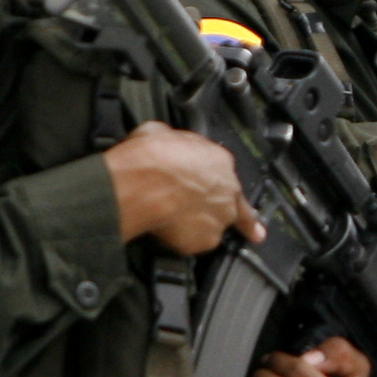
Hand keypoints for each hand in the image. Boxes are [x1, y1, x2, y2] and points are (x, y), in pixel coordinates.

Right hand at [107, 122, 256, 254]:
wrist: (144, 185)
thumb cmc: (151, 159)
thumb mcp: (159, 132)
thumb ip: (173, 142)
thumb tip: (164, 138)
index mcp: (220, 160)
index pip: (226, 173)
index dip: (215, 181)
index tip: (212, 187)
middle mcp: (228, 189)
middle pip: (232, 203)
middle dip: (225, 210)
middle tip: (220, 218)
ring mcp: (221, 216)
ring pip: (216, 225)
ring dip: (202, 227)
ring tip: (179, 225)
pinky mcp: (207, 239)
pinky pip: (197, 243)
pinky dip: (185, 242)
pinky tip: (169, 234)